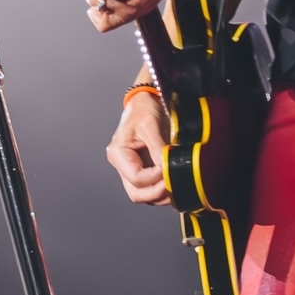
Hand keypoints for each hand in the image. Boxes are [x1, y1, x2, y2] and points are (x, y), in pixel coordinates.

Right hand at [107, 90, 172, 206]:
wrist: (147, 100)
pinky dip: (162, 190)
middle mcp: (122, 165)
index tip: (170, 168)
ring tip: (176, 184)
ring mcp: (132, 169)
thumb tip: (168, 168)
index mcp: (118, 154)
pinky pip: (151, 188)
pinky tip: (173, 183)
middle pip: (137, 193)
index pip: (136, 178)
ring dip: (160, 195)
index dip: (155, 178)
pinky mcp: (143, 169)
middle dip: (156, 193)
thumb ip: (158, 149)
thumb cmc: (143, 108)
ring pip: (144, 195)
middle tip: (174, 184)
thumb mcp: (150, 125)